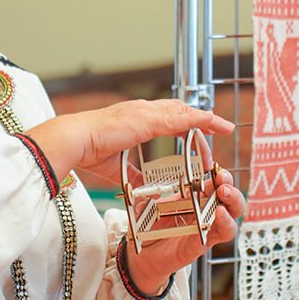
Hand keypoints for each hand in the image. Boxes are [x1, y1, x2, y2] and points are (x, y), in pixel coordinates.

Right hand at [23, 99, 233, 187]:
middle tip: (216, 128)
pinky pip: (181, 118)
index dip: (183, 119)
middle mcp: (142, 109)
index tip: (197, 127)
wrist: (75, 139)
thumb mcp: (118, 167)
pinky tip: (214, 123)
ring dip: (205, 119)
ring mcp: (146, 112)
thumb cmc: (88, 150)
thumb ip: (135, 176)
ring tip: (223, 126)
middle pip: (178, 109)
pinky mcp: (148, 120)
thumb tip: (145, 190)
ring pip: (183, 111)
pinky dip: (200, 120)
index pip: (165, 115)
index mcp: (134, 117)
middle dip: (198, 118)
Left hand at [122, 165, 246, 296]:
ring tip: (224, 192)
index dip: (217, 171)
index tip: (213, 163)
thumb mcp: (150, 203)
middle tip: (221, 177)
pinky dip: (226, 223)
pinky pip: (224, 233)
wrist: (142, 256)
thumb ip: (153, 191)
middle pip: (229, 193)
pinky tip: (220, 214)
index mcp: (195, 196)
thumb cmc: (149, 227)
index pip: (213, 180)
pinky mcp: (206, 242)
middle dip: (229, 182)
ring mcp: (208, 225)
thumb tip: (148, 174)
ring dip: (233, 200)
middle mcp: (206, 209)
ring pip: (233, 212)